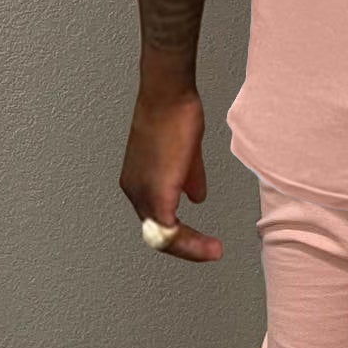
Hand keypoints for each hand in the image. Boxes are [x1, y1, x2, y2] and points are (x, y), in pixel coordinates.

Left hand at [119, 85, 221, 261]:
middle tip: (211, 251)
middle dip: (188, 247)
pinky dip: (190, 242)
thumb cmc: (175, 115)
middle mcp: (134, 190)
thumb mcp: (185, 154)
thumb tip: (197, 197)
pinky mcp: (157, 192)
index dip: (181, 235)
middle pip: (158, 234)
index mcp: (139, 182)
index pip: (156, 220)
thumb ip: (190, 178)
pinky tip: (208, 244)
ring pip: (163, 236)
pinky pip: (169, 230)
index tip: (203, 241)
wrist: (169, 95)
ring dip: (191, 247)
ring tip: (213, 250)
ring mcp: (143, 192)